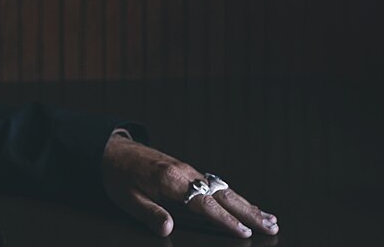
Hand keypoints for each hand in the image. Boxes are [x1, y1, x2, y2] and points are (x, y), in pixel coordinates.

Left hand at [101, 134, 278, 237]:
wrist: (111, 150)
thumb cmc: (117, 176)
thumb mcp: (127, 198)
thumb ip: (149, 213)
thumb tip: (168, 228)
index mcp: (171, 179)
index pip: (204, 203)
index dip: (225, 220)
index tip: (245, 232)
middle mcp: (185, 172)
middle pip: (223, 194)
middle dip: (249, 211)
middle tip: (272, 226)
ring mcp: (188, 170)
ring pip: (224, 189)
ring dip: (248, 204)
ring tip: (269, 218)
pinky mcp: (187, 170)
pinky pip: (216, 185)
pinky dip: (234, 196)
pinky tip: (245, 205)